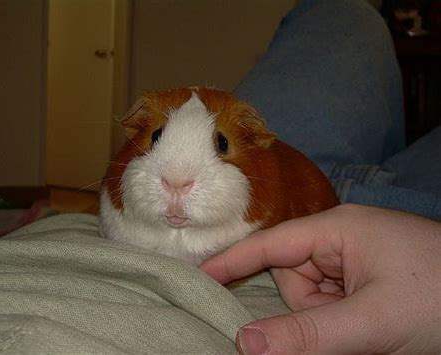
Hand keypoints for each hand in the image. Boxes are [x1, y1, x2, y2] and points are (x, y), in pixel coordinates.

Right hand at [200, 204, 440, 353]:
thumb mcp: (372, 319)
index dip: (233, 260)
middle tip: (348, 328)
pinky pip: (334, 302)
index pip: (270, 244)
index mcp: (337, 229)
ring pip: (314, 297)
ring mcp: (356, 259)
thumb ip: (308, 335)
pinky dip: (341, 321)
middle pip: (294, 277)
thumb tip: (245, 344)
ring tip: (371, 328)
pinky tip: (371, 327)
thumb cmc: (439, 296)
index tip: (198, 275)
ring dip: (330, 321)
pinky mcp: (367, 279)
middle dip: (309, 309)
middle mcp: (341, 240)